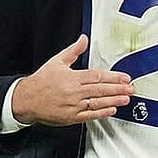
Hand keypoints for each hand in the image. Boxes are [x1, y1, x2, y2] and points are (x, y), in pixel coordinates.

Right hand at [12, 34, 132, 125]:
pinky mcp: (71, 117)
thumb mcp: (56, 61)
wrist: (26, 100)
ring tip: (125, 99)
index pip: (97, 76)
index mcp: (72, 77)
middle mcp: (74, 92)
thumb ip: (73, 51)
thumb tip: (84, 39)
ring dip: (113, 101)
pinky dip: (101, 113)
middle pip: (100, 90)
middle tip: (130, 88)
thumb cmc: (41, 82)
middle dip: (118, 89)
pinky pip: (89, 115)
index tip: (124, 78)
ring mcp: (73, 106)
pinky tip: (111, 110)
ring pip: (97, 103)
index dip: (113, 77)